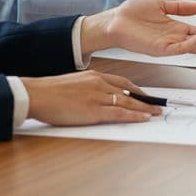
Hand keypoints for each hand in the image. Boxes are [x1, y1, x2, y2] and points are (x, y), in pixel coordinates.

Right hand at [21, 71, 160, 125]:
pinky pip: (119, 113)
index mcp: (93, 76)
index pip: (122, 82)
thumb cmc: (49, 92)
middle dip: (145, 99)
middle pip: (129, 91)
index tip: (146, 95)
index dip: (137, 90)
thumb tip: (94, 99)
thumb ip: (86, 90)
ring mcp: (97, 96)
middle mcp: (99, 83)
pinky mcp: (93, 110)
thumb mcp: (72, 85)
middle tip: (158, 105)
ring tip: (156, 112)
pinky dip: (134, 116)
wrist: (37, 94)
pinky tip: (143, 118)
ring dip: (144, 108)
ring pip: (127, 102)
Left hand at [79, 0, 195, 57]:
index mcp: (176, 29)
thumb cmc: (132, 14)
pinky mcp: (159, 49)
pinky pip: (179, 49)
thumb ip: (180, 7)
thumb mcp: (161, 5)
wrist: (112, 20)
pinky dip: (192, 44)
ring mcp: (168, 46)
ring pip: (194, 46)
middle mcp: (175, 39)